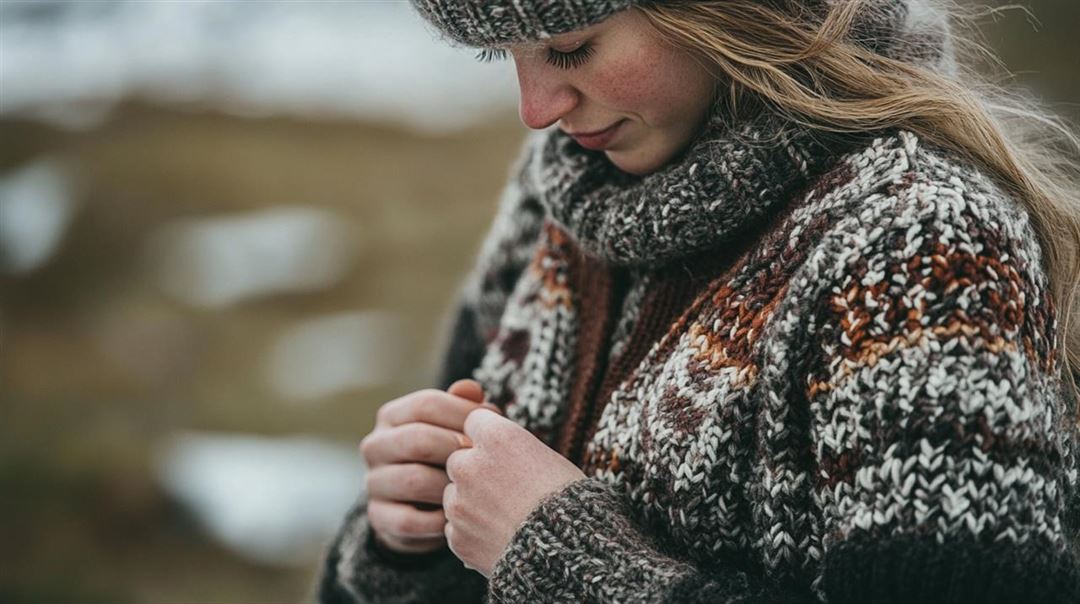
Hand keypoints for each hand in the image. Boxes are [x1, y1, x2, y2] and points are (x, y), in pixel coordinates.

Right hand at [360, 380, 499, 554]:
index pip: (425, 404)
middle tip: (485, 459)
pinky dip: (440, 520)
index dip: (462, 413)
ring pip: (413, 480)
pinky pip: (410, 521)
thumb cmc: (448, 454)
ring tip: (477, 489)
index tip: (493, 426)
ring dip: (450, 486)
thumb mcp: (456, 427)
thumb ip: (464, 407)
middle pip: (417, 439)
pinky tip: (461, 517)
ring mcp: (373, 483)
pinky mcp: (378, 518)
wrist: (425, 506)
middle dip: (457, 449)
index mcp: (392, 416)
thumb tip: (472, 389)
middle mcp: (375, 446)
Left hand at [443, 408, 586, 576]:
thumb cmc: (568, 502)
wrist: (567, 553)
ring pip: (453, 494)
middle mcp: (471, 465)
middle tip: (503, 489)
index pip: (475, 421)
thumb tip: (496, 448)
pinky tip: (498, 536)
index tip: (500, 451)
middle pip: (459, 459)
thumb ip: (513, 447)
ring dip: (470, 502)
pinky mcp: (456, 535)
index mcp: (498, 438)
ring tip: (505, 517)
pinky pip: (455, 527)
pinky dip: (470, 532)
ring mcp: (459, 502)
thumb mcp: (548, 458)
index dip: (488, 438)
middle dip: (474, 472)